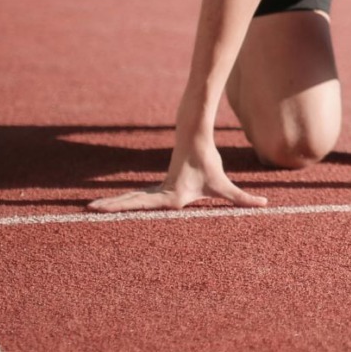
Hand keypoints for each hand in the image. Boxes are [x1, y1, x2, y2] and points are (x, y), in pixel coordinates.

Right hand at [88, 130, 267, 211]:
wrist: (196, 141)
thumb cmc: (209, 165)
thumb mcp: (225, 186)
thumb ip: (242, 198)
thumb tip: (264, 204)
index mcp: (171, 196)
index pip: (144, 204)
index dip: (125, 207)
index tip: (107, 208)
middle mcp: (160, 193)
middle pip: (130, 202)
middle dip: (110, 207)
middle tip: (87, 210)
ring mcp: (156, 190)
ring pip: (130, 200)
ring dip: (111, 205)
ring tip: (88, 210)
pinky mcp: (157, 189)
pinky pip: (135, 199)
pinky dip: (121, 204)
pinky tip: (109, 208)